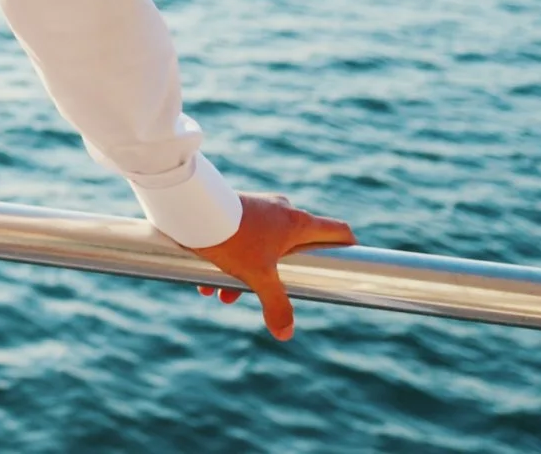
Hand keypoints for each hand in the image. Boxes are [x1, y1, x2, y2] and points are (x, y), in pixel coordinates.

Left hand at [189, 192, 355, 339]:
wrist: (191, 206)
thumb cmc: (232, 237)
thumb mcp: (257, 276)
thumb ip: (276, 305)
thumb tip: (286, 334)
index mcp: (299, 223)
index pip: (339, 230)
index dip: (349, 247)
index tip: (349, 263)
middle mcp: (283, 210)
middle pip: (297, 246)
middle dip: (281, 275)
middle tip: (269, 293)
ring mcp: (259, 206)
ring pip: (263, 247)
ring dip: (247, 273)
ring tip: (224, 294)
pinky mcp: (237, 207)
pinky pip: (241, 237)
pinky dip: (229, 260)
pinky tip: (206, 281)